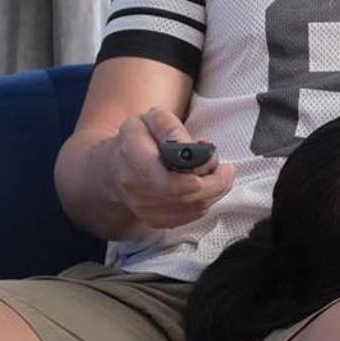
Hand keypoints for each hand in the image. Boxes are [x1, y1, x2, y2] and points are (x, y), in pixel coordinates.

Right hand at [112, 108, 234, 229]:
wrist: (114, 169)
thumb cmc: (138, 140)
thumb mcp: (150, 119)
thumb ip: (169, 127)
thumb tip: (188, 146)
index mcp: (132, 156)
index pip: (166, 180)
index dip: (196, 179)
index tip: (215, 164)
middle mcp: (135, 187)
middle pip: (186, 196)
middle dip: (216, 183)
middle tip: (225, 168)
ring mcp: (144, 209)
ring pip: (194, 208)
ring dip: (215, 191)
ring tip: (216, 173)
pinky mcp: (155, 221)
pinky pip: (191, 216)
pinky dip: (206, 201)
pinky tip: (205, 187)